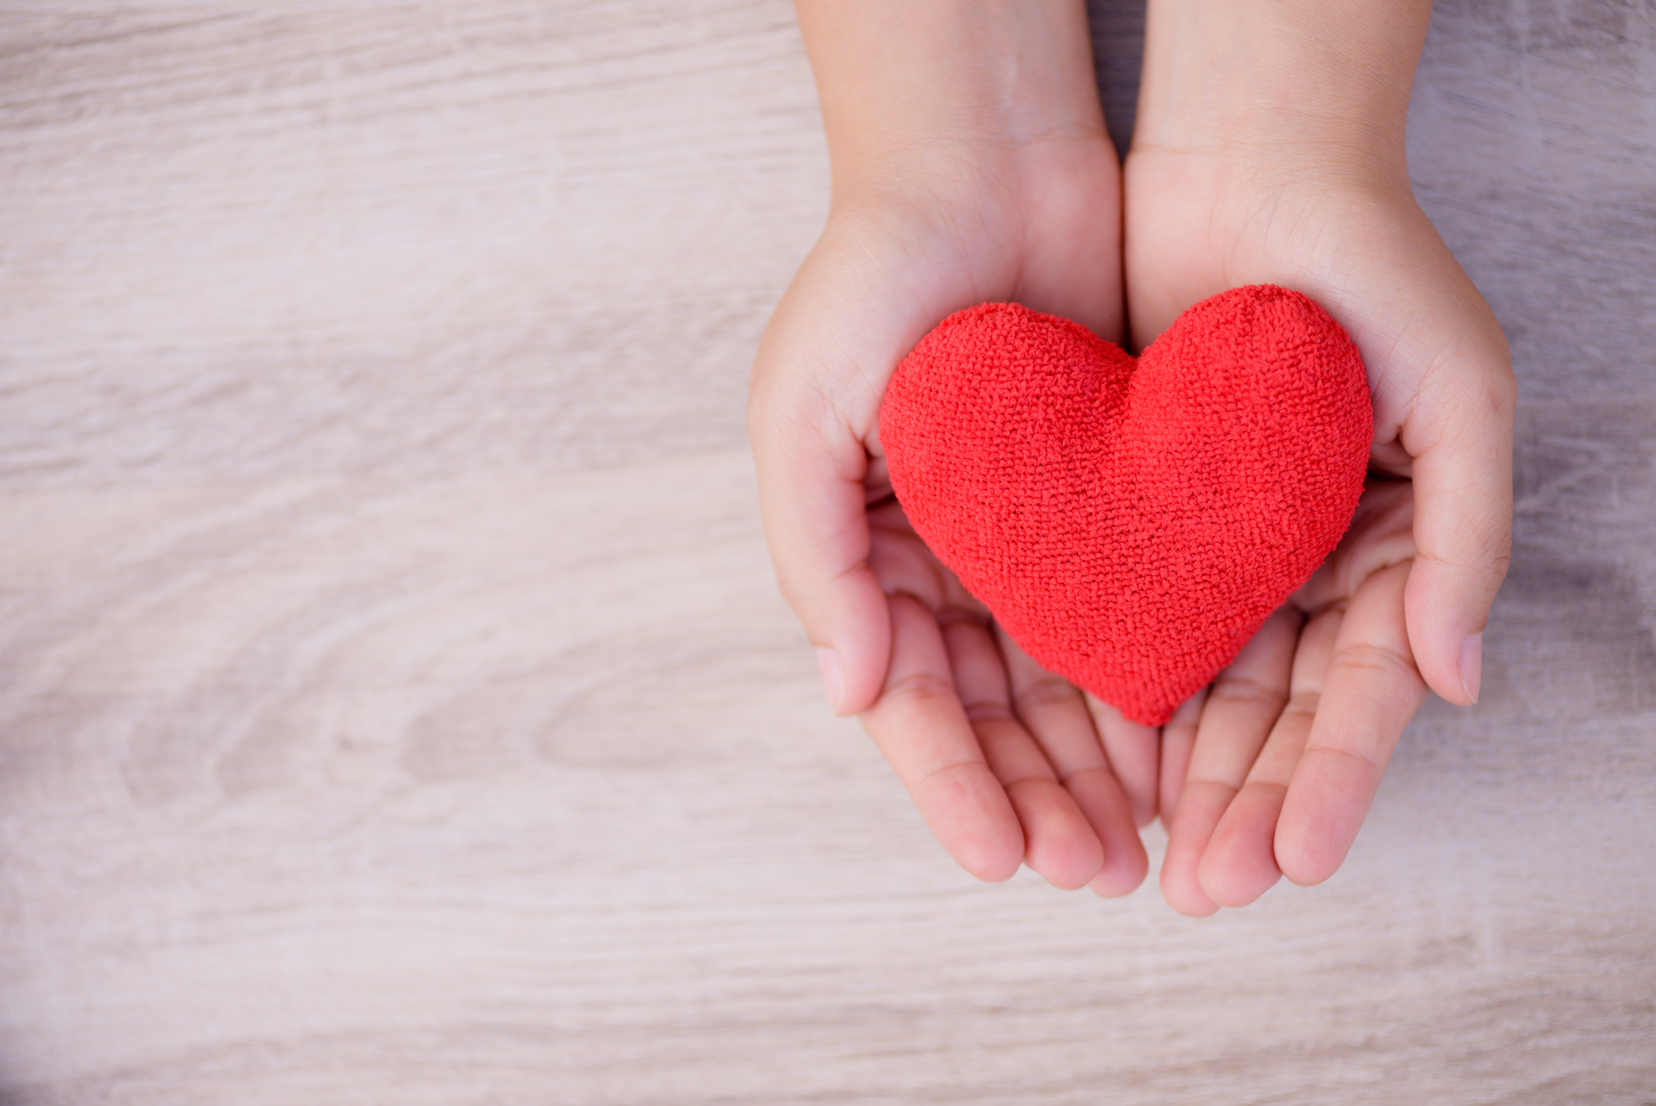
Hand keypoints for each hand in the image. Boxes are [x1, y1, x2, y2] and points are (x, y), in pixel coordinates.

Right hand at [750, 0, 1151, 893]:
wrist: (982, 164)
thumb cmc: (870, 282)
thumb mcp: (800, 411)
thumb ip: (813, 556)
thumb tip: (847, 691)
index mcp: (862, 555)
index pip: (905, 699)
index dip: (949, 784)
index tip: (999, 860)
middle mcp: (940, 563)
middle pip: (989, 713)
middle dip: (1036, 799)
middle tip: (1095, 874)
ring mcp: (1020, 539)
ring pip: (1060, 683)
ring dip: (1094, 766)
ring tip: (1142, 842)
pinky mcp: (1097, 504)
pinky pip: (1122, 613)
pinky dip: (1142, 684)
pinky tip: (1176, 745)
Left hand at [1125, 0, 1514, 911]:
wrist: (1248, 166)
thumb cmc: (1371, 264)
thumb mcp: (1460, 387)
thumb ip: (1465, 534)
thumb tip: (1454, 682)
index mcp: (1391, 549)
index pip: (1361, 692)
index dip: (1332, 779)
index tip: (1291, 861)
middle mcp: (1308, 565)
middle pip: (1276, 713)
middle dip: (1243, 806)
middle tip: (1204, 894)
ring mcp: (1226, 547)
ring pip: (1202, 689)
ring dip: (1179, 779)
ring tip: (1146, 864)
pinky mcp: (1142, 518)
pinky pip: (1129, 623)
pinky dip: (1121, 698)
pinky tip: (1099, 767)